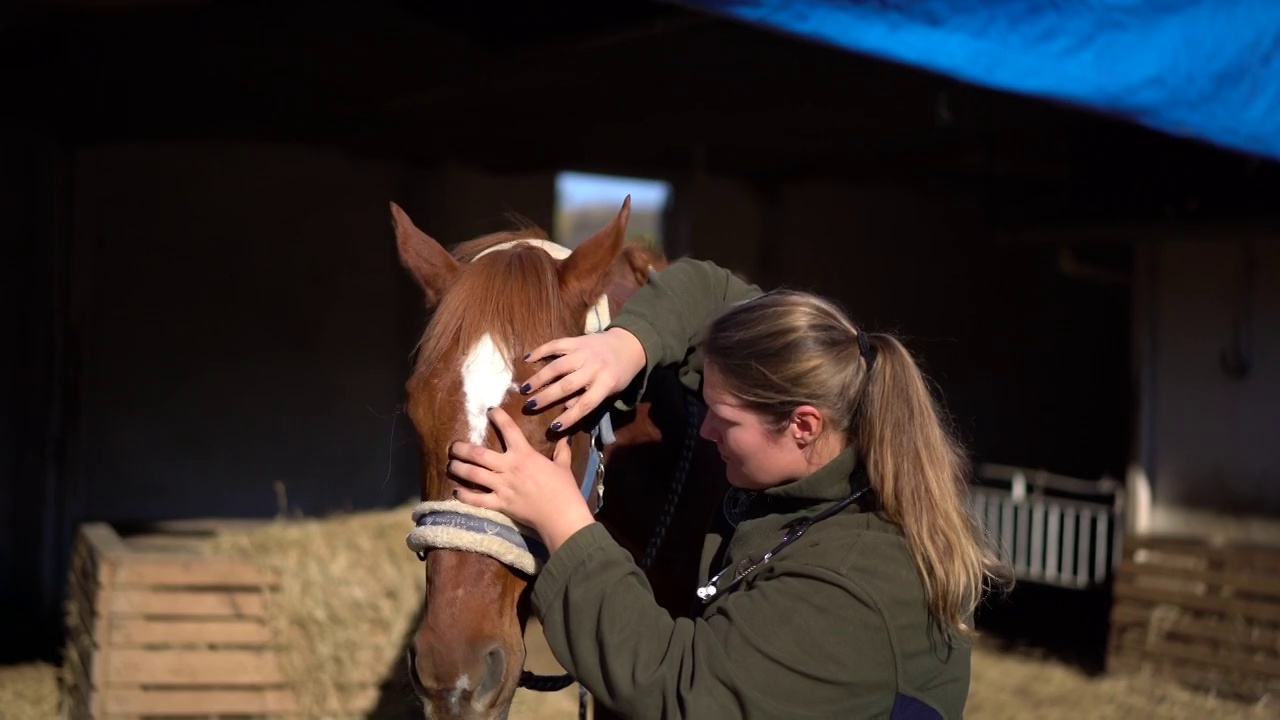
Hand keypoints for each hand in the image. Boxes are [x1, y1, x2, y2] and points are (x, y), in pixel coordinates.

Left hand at [449, 407, 595, 552]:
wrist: (562, 515)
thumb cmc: (565, 489)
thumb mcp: (563, 466)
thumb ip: (561, 451)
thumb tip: (565, 439)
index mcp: (525, 454)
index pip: (509, 429)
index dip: (498, 417)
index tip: (490, 411)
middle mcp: (509, 467)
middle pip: (479, 454)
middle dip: (463, 448)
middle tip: (453, 446)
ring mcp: (503, 486)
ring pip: (473, 474)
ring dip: (459, 468)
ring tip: (450, 465)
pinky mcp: (501, 504)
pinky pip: (478, 499)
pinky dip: (465, 496)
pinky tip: (457, 492)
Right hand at [521, 327, 645, 430]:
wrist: (629, 344)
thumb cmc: (618, 373)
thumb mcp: (611, 391)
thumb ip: (589, 399)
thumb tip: (566, 409)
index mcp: (606, 384)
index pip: (586, 404)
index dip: (569, 417)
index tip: (553, 427)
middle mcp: (594, 368)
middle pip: (567, 385)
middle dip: (547, 397)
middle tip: (529, 406)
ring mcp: (584, 352)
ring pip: (558, 366)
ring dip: (539, 378)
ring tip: (524, 388)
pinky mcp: (577, 340)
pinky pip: (556, 345)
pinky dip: (540, 351)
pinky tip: (527, 359)